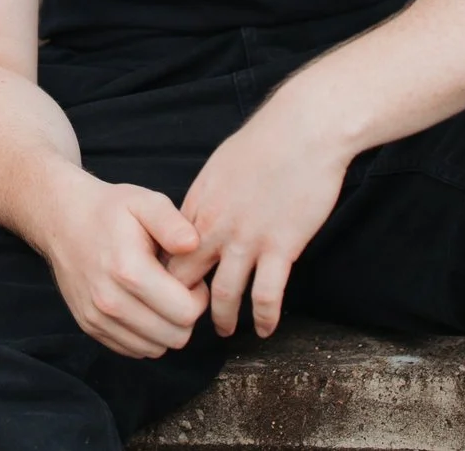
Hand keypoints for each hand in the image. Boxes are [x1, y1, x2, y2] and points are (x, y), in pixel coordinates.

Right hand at [34, 167, 208, 358]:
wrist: (62, 219)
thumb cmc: (109, 210)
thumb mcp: (145, 201)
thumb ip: (173, 222)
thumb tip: (193, 245)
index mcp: (128, 270)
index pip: (186, 312)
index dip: (199, 296)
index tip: (190, 278)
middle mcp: (109, 301)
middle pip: (175, 336)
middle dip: (185, 314)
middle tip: (177, 287)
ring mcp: (96, 317)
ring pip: (155, 349)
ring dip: (165, 327)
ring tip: (158, 295)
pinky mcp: (89, 326)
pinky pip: (133, 350)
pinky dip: (145, 334)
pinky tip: (141, 305)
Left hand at [170, 93, 351, 338]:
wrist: (301, 131)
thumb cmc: (264, 142)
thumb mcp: (219, 167)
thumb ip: (207, 197)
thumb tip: (200, 214)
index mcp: (197, 205)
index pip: (167, 251)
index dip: (163, 275)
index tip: (165, 289)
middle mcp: (214, 226)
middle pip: (184, 277)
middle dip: (179, 303)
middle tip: (182, 321)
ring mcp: (246, 239)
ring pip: (224, 294)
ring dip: (221, 319)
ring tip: (223, 332)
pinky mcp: (281, 248)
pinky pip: (267, 295)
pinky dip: (264, 318)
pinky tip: (265, 329)